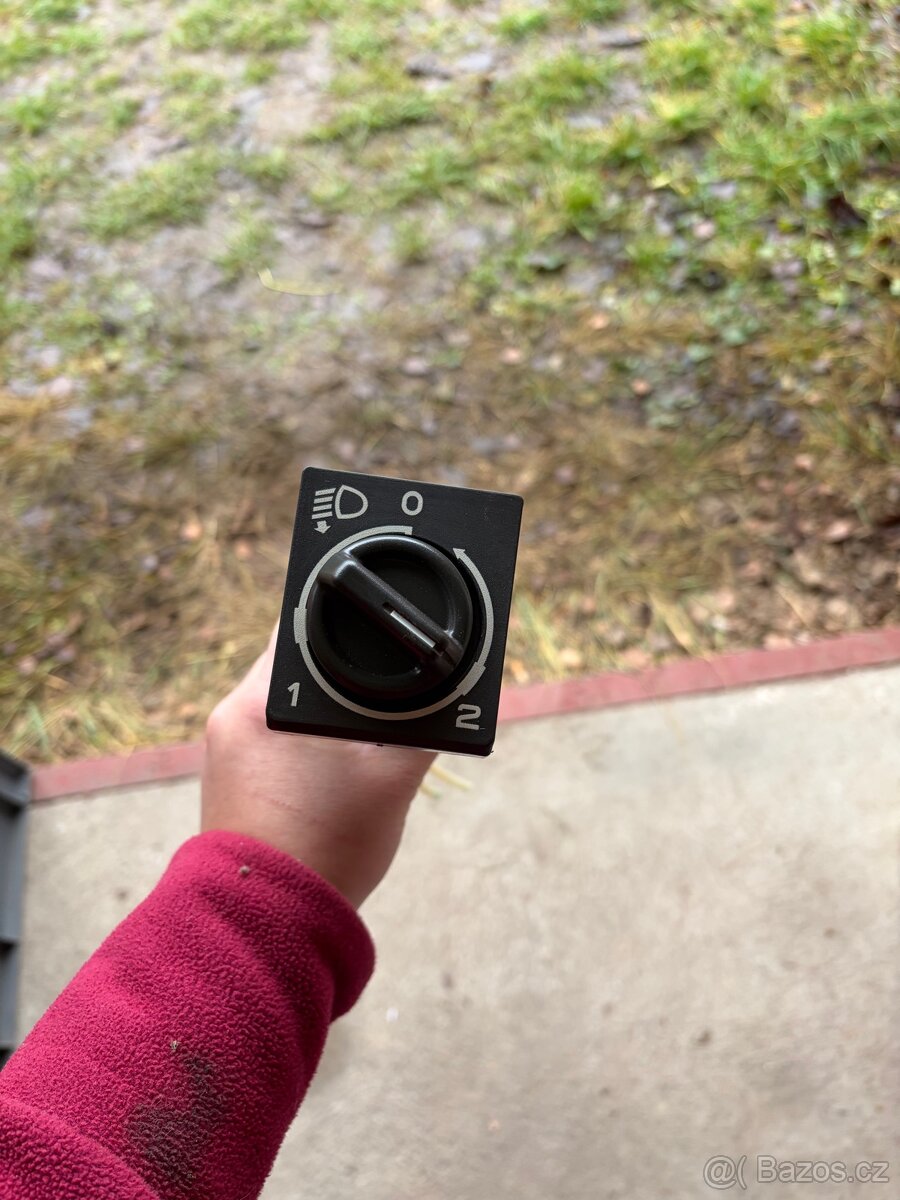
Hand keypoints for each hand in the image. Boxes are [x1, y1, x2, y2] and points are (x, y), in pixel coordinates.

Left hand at [201, 625, 435, 906]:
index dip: (348, 619)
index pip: (304, 623)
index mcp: (264, 701)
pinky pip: (272, 732)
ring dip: (322, 703)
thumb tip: (456, 696)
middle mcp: (233, 714)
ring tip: (364, 724)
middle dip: (342, 668)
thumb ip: (424, 727)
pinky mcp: (226, 776)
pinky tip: (334, 757)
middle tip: (384, 680)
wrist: (269, 924)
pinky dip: (304, 734)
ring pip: (285, 699)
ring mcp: (224, 747)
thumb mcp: (394, 780)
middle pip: (296, 662)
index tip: (381, 624)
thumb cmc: (330, 849)